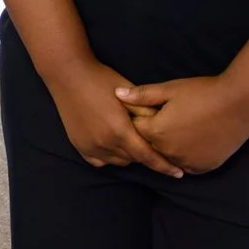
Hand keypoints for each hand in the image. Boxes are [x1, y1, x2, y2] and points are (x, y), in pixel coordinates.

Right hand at [47, 59, 182, 176]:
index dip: (164, 166)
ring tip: (131, 141)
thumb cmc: (101, 79)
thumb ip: (146, 112)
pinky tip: (113, 146)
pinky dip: (110, 157)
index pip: (147, 156)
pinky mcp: (78, 145)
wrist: (69, 75)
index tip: (178, 173)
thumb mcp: (128, 93)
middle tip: (151, 143)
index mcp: (120, 130)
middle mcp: (105, 143)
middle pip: (134, 159)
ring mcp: (90, 146)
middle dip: (145, 154)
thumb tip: (165, 127)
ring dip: (128, 155)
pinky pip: (100, 161)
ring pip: (118, 161)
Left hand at [115, 76, 248, 175]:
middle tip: (169, 119)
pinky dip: (184, 157)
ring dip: (168, 148)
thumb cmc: (203, 92)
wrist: (240, 103)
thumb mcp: (170, 89)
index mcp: (155, 132)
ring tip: (181, 129)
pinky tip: (191, 142)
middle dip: (153, 135)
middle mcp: (168, 152)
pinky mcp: (203, 167)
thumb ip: (142, 95)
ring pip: (168, 157)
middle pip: (150, 146)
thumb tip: (117, 94)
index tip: (150, 110)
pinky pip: (186, 165)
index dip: (140, 119)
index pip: (136, 129)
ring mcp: (186, 162)